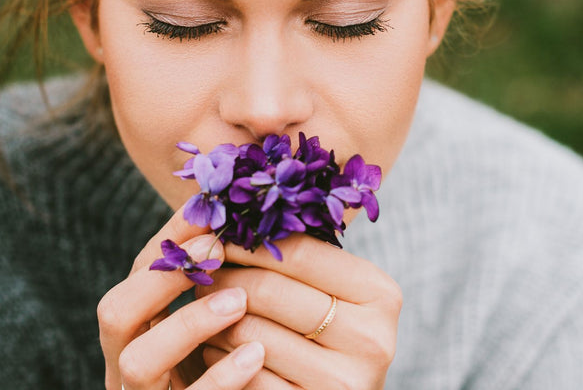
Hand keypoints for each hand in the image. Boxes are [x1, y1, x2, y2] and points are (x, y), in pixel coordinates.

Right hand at [98, 208, 265, 388]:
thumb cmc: (239, 372)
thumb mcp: (224, 325)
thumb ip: (227, 281)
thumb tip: (255, 215)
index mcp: (140, 332)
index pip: (137, 274)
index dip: (168, 240)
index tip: (209, 209)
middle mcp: (129, 367)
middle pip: (115, 313)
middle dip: (163, 276)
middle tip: (215, 250)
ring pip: (138, 361)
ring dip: (187, 323)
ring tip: (238, 301)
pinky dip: (217, 379)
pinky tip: (253, 357)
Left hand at [196, 234, 402, 388]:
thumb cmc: (329, 332)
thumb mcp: (334, 290)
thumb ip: (302, 254)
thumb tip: (236, 210)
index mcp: (380, 293)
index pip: (300, 252)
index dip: (250, 240)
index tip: (217, 232)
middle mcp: (371, 338)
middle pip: (270, 291)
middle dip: (225, 277)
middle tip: (201, 271)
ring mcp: (343, 381)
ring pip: (249, 333)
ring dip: (214, 318)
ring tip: (205, 307)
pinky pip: (243, 375)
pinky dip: (218, 358)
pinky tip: (216, 347)